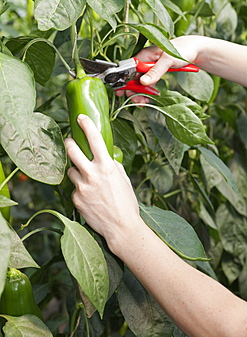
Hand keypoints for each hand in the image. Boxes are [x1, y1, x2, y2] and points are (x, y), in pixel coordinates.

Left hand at [65, 115, 140, 252]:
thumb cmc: (126, 202)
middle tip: (70, 142)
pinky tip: (90, 197)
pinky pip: (74, 188)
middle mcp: (91, 174)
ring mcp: (81, 187)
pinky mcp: (75, 199)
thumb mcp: (123, 178)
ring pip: (71, 171)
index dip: (86, 125)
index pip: (94, 139)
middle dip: (69, 143)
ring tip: (87, 180)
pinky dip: (79, 190)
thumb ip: (112, 165)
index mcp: (106, 166)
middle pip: (71, 150)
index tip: (81, 118)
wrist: (121, 227)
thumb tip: (105, 157)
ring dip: (76, 172)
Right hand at [115, 36, 199, 102]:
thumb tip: (143, 82)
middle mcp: (144, 61)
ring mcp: (149, 68)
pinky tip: (150, 97)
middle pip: (133, 78)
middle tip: (138, 101)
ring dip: (140, 93)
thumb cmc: (182, 50)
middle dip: (133, 91)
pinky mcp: (155, 72)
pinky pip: (148, 83)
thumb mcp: (168, 60)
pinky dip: (147, 91)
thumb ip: (155, 71)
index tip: (122, 92)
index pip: (129, 69)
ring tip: (144, 102)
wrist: (195, 50)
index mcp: (144, 55)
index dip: (124, 81)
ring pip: (139, 83)